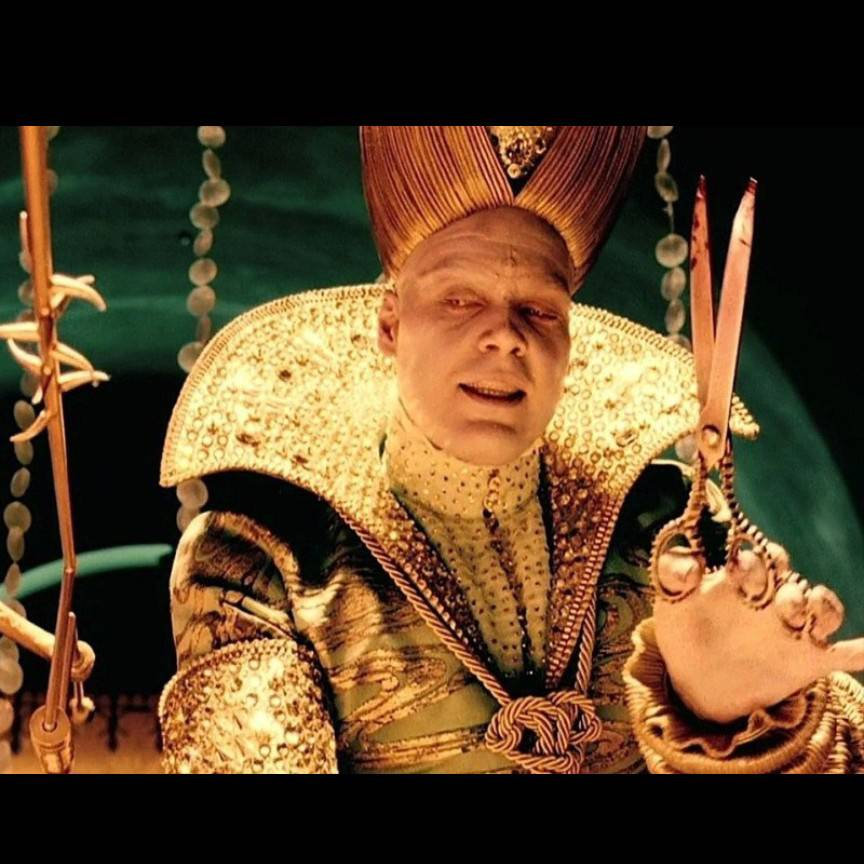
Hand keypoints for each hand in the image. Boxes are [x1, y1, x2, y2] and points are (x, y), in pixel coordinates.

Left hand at [652, 541, 863, 723]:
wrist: (696, 679)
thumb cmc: (685, 628)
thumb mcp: (671, 601)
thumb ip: (674, 574)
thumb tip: (690, 562)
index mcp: (745, 579)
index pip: (761, 560)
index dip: (755, 562)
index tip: (743, 565)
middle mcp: (775, 599)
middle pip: (794, 585)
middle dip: (791, 590)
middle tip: (782, 598)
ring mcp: (795, 630)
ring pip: (823, 612)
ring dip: (824, 611)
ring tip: (811, 616)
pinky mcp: (808, 660)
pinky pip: (846, 654)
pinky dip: (861, 652)